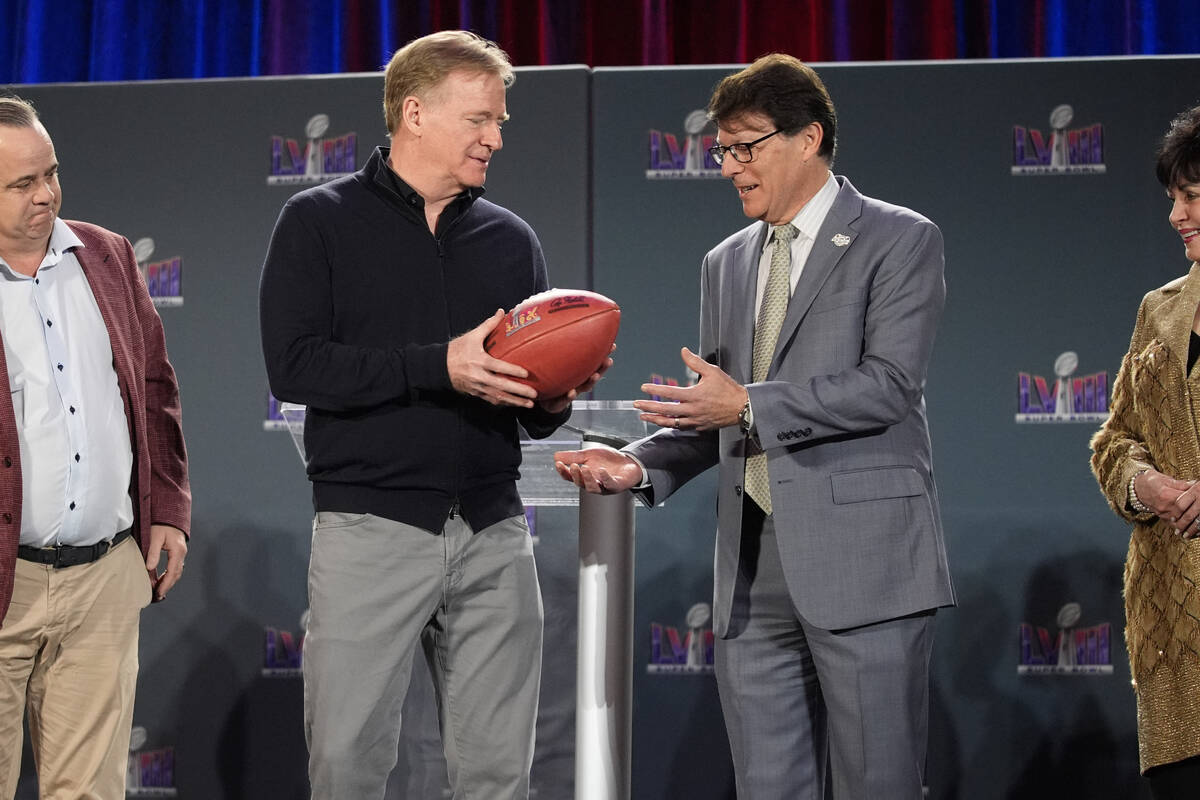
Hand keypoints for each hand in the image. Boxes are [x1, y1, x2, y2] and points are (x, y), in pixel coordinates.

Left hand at [145, 524, 186, 601]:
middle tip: (158, 595)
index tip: (158, 593)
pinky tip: (162, 578)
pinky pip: (176, 566)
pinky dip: (169, 575)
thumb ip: (153, 553)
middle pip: (176, 574)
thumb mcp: (154, 537)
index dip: (165, 584)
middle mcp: (182, 553)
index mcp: (177, 551)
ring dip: (169, 581)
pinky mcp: (178, 551)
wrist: (169, 513)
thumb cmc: (161, 524)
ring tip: (159, 590)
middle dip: (168, 586)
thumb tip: (149, 568)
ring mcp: (181, 552)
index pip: (172, 572)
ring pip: (177, 571)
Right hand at [447, 309, 537, 407]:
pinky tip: (515, 404)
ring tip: (529, 404)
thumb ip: (488, 325)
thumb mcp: (472, 336)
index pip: (498, 367)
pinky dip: (505, 403)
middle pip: (501, 386)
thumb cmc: (457, 350)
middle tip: (534, 394)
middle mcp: (479, 376)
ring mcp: (478, 387)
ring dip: (515, 402)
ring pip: (499, 397)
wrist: (440, 367)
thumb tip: (501, 312)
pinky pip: (492, 400)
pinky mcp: (476, 393)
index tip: (526, 374)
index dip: (512, 371)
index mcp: (479, 361)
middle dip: (519, 392)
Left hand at [539, 348, 614, 413]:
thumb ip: (562, 352)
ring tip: (594, 375)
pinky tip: (572, 392)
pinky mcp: (562, 400)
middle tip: (608, 361)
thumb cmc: (555, 380)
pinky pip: (566, 398)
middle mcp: (580, 382)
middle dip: (602, 368)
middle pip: (594, 374)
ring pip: (584, 387)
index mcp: (581, 373)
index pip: (594, 362)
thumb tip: (562, 327)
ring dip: (590, 381)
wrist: (548, 401)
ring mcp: (573, 391)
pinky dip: (570, 396)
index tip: (613, 346)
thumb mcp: (558, 365)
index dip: (604, 355)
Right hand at [554, 447, 642, 493]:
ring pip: (593, 487)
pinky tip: (601, 471)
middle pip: (581, 483)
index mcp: (585, 476)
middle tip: (573, 465)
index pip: (570, 477)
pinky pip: (610, 484)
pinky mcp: (617, 485)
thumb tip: (556, 456)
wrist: (628, 462)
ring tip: (584, 467)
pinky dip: (605, 478)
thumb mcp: (589, 455)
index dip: (563, 471)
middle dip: (576, 475)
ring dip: (588, 478)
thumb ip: (574, 456)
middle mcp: (593, 484)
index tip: (558, 464)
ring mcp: (605, 486)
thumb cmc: (608, 461)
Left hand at [632, 347, 746, 430]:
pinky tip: (662, 422)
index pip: (670, 393)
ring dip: (656, 419)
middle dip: (649, 407)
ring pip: (671, 422)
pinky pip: (681, 427)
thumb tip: (683, 351)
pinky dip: (669, 425)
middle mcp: (693, 410)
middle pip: (666, 410)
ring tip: (644, 416)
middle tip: (637, 404)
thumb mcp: (712, 371)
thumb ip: (695, 362)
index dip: (655, 390)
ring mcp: (695, 420)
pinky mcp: (699, 426)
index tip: (644, 387)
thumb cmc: (728, 389)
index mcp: (695, 395)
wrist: (742, 408)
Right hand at [1157, 475, 1199, 538]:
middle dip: (1194, 509)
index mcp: (1165, 495)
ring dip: (1190, 520)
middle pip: (1185, 510)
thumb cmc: (1151, 482)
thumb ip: (1181, 484)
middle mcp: (1164, 506)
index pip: (1185, 498)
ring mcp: (1163, 514)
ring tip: (1199, 520)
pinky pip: (1175, 524)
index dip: (1195, 496)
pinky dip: (1183, 525)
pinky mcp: (1162, 517)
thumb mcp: (1166, 479)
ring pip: (1181, 520)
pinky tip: (1191, 526)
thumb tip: (1195, 484)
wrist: (1137, 489)